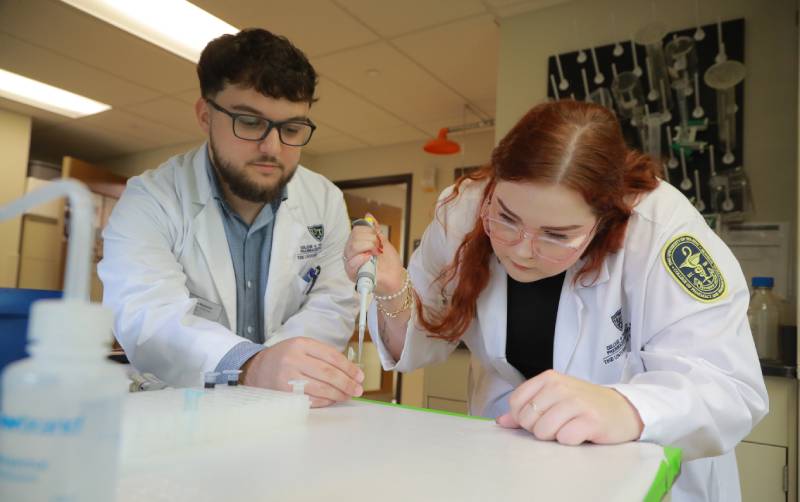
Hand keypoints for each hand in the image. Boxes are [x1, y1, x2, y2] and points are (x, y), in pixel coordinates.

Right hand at [241, 337, 364, 407]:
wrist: (255, 369)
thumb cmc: (284, 358)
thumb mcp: (301, 347)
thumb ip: (323, 355)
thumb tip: (350, 371)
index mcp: (301, 344)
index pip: (331, 356)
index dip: (349, 368)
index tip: (360, 375)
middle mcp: (294, 359)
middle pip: (328, 373)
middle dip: (347, 382)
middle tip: (358, 389)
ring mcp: (287, 377)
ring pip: (321, 388)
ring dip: (339, 394)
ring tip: (348, 395)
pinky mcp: (284, 393)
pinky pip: (311, 399)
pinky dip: (325, 401)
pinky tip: (333, 400)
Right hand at [343, 214, 404, 295]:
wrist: (396, 279)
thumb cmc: (389, 263)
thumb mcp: (383, 242)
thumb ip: (374, 230)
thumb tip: (368, 216)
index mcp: (357, 245)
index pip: (356, 230)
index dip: (368, 231)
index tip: (378, 237)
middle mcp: (351, 254)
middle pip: (353, 237)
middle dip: (370, 239)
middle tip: (378, 247)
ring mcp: (351, 264)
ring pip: (352, 248)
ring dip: (368, 247)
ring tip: (376, 254)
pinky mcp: (353, 275)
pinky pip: (351, 263)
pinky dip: (361, 258)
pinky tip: (368, 257)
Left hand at [496, 370, 643, 444]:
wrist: (622, 409)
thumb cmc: (584, 405)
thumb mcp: (553, 399)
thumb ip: (525, 408)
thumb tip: (501, 422)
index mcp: (548, 378)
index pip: (516, 403)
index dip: (523, 417)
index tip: (540, 417)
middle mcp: (560, 386)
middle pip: (528, 419)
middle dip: (539, 429)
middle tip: (558, 424)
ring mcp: (576, 402)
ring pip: (544, 431)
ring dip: (554, 436)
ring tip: (569, 428)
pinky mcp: (591, 420)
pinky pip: (565, 439)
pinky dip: (570, 441)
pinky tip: (581, 433)